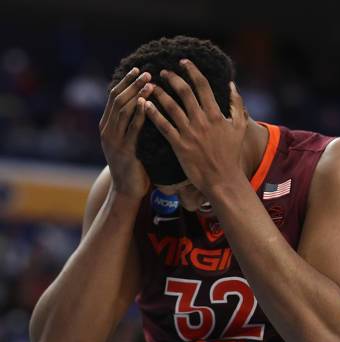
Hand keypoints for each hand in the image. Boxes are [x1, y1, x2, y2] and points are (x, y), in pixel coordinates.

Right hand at [99, 68, 153, 199]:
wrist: (126, 191)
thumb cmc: (132, 166)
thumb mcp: (128, 141)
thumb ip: (130, 125)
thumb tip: (142, 104)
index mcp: (106, 126)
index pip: (114, 97)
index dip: (126, 82)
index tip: (138, 70)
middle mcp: (107, 131)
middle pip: (117, 100)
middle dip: (132, 84)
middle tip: (146, 72)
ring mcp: (114, 141)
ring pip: (123, 110)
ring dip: (137, 94)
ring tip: (150, 83)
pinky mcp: (124, 151)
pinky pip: (132, 128)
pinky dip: (139, 114)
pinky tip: (148, 103)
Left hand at [144, 59, 246, 194]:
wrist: (223, 180)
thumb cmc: (232, 155)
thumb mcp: (239, 127)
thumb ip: (236, 104)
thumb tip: (232, 84)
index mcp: (216, 114)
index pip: (202, 86)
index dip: (192, 71)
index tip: (183, 62)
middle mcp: (201, 120)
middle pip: (184, 92)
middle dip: (172, 78)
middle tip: (163, 72)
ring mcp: (189, 133)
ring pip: (171, 106)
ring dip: (159, 93)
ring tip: (150, 86)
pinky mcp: (179, 146)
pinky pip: (164, 126)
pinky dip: (154, 114)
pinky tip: (145, 105)